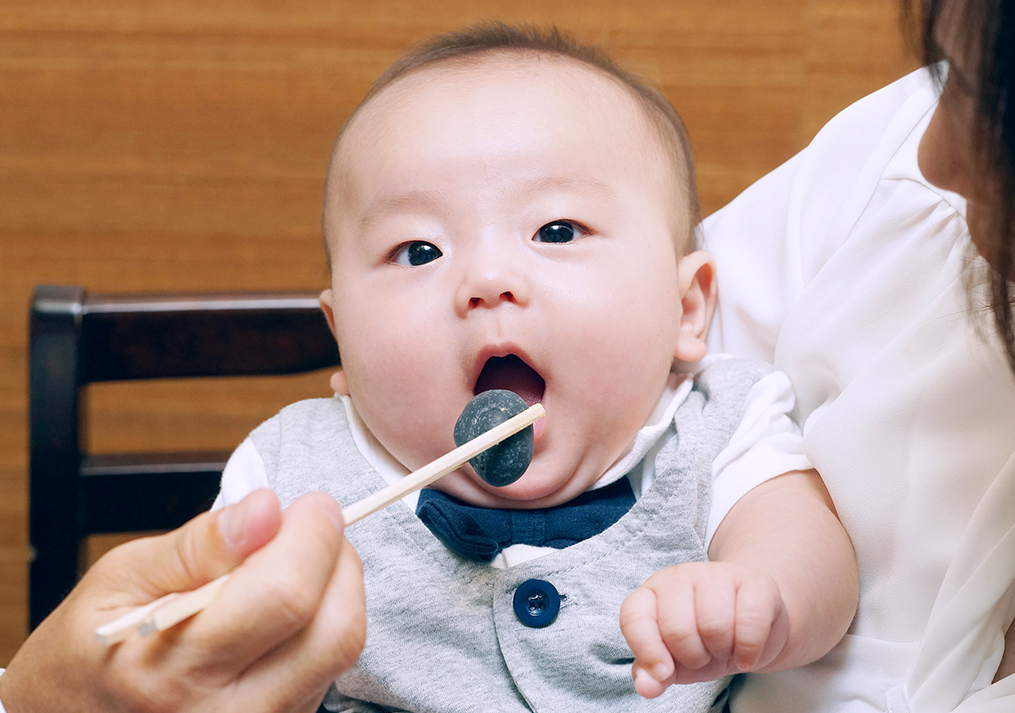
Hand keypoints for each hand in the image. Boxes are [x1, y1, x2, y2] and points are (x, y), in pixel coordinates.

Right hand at [1, 489, 365, 712]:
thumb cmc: (91, 648)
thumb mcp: (122, 579)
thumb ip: (201, 545)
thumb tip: (267, 508)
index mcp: (176, 672)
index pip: (285, 595)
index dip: (312, 535)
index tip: (310, 504)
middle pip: (335, 631)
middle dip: (339, 560)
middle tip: (311, 526)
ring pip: (342, 649)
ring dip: (337, 588)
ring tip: (293, 561)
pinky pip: (331, 667)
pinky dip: (324, 621)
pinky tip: (287, 604)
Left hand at [620, 561, 788, 697]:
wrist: (752, 621)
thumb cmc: (705, 639)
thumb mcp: (674, 660)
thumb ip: (653, 672)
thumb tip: (646, 687)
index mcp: (652, 594)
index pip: (634, 618)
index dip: (648, 651)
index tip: (665, 673)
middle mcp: (679, 577)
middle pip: (678, 629)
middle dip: (694, 657)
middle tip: (705, 655)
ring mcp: (716, 574)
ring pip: (714, 625)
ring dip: (723, 651)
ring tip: (726, 648)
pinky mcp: (754, 580)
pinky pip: (750, 620)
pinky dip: (749, 648)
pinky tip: (747, 652)